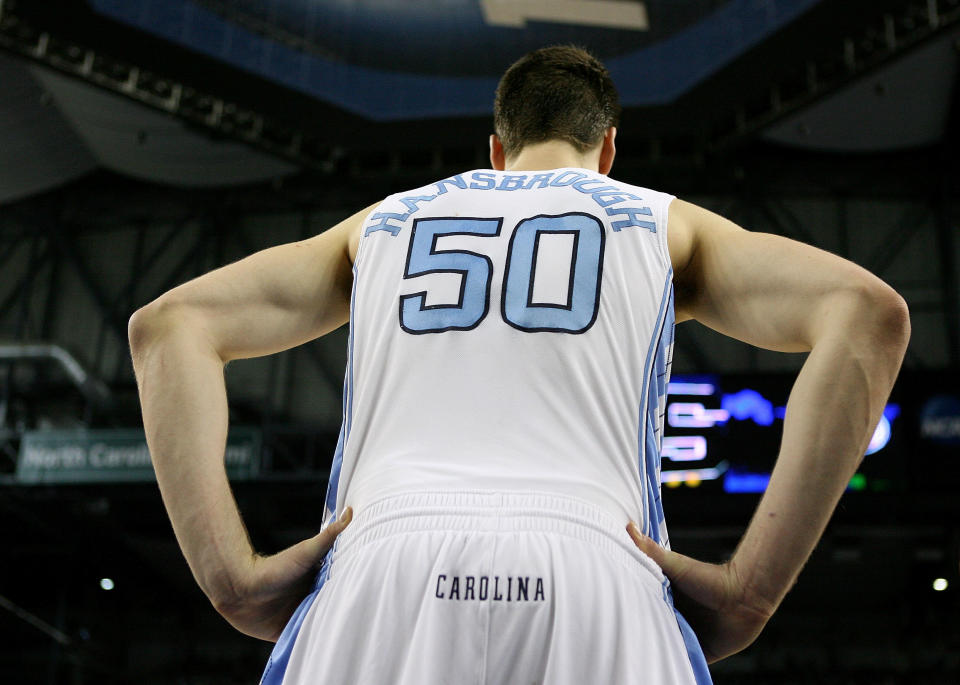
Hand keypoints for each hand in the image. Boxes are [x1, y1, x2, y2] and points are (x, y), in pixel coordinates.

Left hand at [214, 508, 352, 641]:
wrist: (240, 588)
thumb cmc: (274, 567)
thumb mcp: (307, 552)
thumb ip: (330, 535)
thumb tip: (351, 511)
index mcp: (320, 582)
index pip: (343, 589)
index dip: (356, 593)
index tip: (372, 598)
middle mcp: (311, 599)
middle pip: (334, 609)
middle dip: (345, 616)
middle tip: (363, 623)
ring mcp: (300, 617)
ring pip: (321, 627)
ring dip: (330, 632)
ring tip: (349, 640)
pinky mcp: (287, 633)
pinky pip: (304, 642)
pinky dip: (313, 645)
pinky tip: (324, 651)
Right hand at [626, 521, 773, 662]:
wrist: (744, 596)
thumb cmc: (710, 577)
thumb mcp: (675, 564)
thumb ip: (650, 549)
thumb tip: (628, 526)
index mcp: (665, 600)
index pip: (642, 610)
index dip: (631, 613)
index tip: (615, 615)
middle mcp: (675, 619)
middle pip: (653, 630)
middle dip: (643, 635)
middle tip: (626, 640)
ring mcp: (688, 636)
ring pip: (667, 648)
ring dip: (658, 652)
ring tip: (642, 658)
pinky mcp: (702, 652)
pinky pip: (686, 662)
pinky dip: (677, 665)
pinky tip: (665, 668)